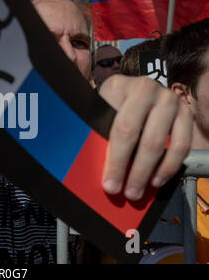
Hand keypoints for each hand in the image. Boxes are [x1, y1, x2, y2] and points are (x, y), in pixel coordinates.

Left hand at [99, 75, 192, 200]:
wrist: (133, 90)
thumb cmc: (110, 107)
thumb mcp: (99, 112)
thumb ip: (97, 132)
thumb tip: (94, 170)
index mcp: (117, 86)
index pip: (118, 128)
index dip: (115, 160)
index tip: (109, 184)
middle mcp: (145, 88)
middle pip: (138, 136)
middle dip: (132, 170)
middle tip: (126, 193)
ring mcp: (168, 98)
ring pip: (160, 142)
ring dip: (149, 172)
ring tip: (138, 191)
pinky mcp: (185, 111)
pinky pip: (182, 144)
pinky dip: (169, 166)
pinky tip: (157, 180)